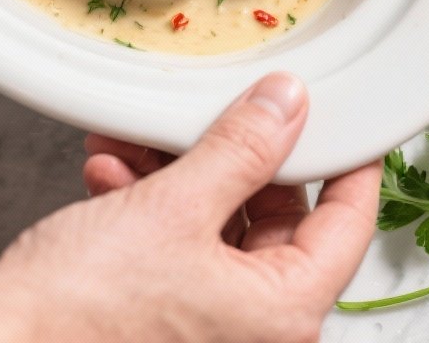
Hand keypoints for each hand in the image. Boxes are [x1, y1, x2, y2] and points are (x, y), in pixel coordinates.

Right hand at [0, 73, 380, 342]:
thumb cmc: (82, 312)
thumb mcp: (176, 208)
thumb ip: (242, 150)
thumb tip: (287, 107)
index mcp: (282, 316)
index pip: (346, 223)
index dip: (347, 160)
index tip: (346, 116)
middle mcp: (252, 330)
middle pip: (271, 217)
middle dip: (225, 154)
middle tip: (207, 111)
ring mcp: (206, 325)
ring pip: (213, 223)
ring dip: (174, 171)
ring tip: (134, 140)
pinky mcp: (160, 315)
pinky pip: (174, 245)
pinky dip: (147, 203)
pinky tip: (110, 173)